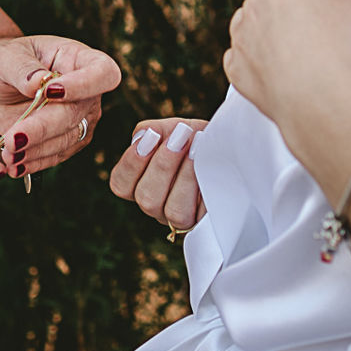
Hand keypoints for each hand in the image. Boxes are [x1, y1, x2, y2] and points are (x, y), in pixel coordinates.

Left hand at [0, 35, 121, 178]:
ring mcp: (82, 119)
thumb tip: (38, 82)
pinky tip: (15, 165)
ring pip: (66, 140)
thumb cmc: (8, 62)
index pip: (102, 73)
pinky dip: (34, 162)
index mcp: (81, 60)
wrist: (1, 87)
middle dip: (42, 128)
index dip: (82, 85)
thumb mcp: (5, 56)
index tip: (49, 91)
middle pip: (76, 114)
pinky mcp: (69, 142)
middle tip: (12, 139)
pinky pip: (56, 156)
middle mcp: (88, 92)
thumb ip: (21, 68)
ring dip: (35, 150)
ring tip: (7, 154)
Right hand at [109, 117, 206, 231]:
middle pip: (146, 199)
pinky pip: (201, 214)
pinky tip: (208, 163)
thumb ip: (151, 130)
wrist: (230, 147)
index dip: (132, 163)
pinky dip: (203, 186)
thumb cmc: (196, 137)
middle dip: (163, 165)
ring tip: (196, 146)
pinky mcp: (206, 223)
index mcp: (141, 184)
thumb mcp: (172, 128)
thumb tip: (144, 135)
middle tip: (180, 136)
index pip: (121, 185)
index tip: (150, 136)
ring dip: (185, 176)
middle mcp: (158, 206)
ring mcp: (182, 218)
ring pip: (174, 211)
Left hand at [225, 0, 350, 182]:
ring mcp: (240, 35)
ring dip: (274, 17)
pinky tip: (282, 59)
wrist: (319, 103)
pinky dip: (260, 49)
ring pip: (255, 15)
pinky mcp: (237, 66)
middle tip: (319, 0)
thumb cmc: (339, 50)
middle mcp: (253, 2)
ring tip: (301, 34)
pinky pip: (246, 49)